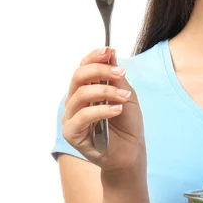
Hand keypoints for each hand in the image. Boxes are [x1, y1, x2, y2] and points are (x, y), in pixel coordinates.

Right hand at [62, 47, 145, 177]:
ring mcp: (71, 116)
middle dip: (100, 70)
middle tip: (121, 73)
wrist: (131, 151)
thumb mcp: (127, 95)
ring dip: (106, 92)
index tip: (108, 51)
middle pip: (78, 76)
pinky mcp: (72, 133)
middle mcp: (75, 101)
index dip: (93, 57)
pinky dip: (102, 110)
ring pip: (81, 94)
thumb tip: (110, 53)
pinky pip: (83, 116)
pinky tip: (117, 110)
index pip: (83, 67)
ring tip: (124, 98)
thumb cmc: (127, 123)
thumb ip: (117, 77)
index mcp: (87, 89)